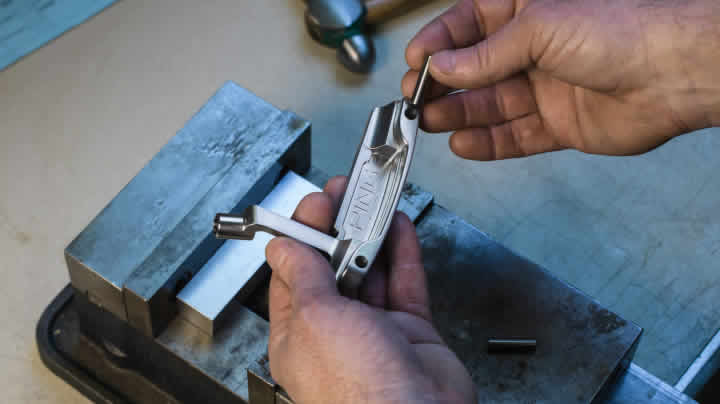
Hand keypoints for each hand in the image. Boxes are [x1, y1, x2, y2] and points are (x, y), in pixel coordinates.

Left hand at [265, 176, 474, 403]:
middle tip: (346, 195)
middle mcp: (337, 332)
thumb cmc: (355, 392)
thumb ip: (303, 277)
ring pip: (372, 271)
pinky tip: (399, 229)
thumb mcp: (315, 319)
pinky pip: (406, 284)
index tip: (315, 204)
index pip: (295, 273)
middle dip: (340, 228)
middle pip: (335, 268)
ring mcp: (376, 332)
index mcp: (299, 334)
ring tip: (373, 203)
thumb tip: (283, 248)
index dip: (304, 235)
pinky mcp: (412, 333)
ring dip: (373, 236)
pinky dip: (403, 253)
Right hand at [403, 0, 719, 159]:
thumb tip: (444, 66)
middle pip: (475, 69)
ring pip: (490, 104)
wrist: (672, 74)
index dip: (440, 42)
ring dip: (457, 113)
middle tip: (414, 97)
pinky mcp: (559, 124)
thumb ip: (485, 54)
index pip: (470, 25)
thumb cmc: (617, 30)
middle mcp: (535, 49)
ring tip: (426, 121)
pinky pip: (515, 136)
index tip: (415, 60)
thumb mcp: (538, 29)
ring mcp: (546, 88)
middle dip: (442, 83)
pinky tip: (462, 143)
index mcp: (529, 11)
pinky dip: (488, 142)